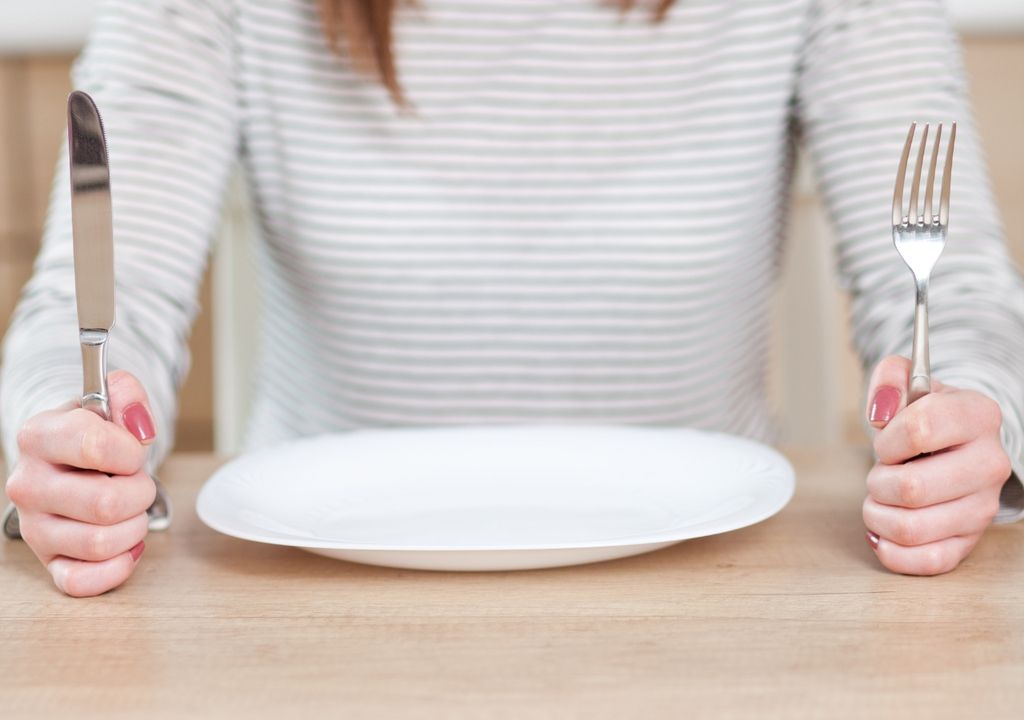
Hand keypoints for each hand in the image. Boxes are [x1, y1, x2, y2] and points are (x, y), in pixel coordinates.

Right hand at [5, 371, 156, 596]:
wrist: (71, 462)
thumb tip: (139, 425)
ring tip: (129, 511)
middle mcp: (28, 485)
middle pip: (106, 503)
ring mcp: (34, 527)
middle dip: (140, 493)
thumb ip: (127, 395)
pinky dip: (116, 568)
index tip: (133, 451)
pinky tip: (126, 546)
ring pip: (102, 543)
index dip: (131, 451)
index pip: (95, 446)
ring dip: (134, 527)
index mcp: (38, 437)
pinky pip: (81, 583)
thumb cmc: (94, 437)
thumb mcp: (109, 404)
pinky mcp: (48, 561)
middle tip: (135, 483)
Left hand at [862, 356, 1011, 574]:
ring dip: (877, 514)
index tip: (887, 442)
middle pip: (911, 487)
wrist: (951, 448)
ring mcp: (983, 508)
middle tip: (882, 473)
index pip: (919, 429)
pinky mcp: (969, 542)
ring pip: (910, 527)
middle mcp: (990, 463)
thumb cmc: (925, 419)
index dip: (888, 439)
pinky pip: (927, 561)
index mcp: (978, 415)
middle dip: (877, 481)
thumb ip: (890, 378)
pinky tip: (883, 531)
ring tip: (881, 499)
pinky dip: (891, 550)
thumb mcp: (908, 386)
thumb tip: (881, 408)